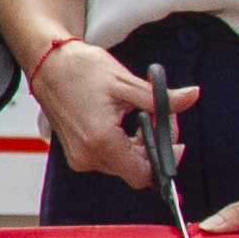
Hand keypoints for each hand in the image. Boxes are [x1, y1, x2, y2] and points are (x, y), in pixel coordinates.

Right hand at [31, 41, 186, 188]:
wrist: (47, 64)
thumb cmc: (79, 70)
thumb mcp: (126, 82)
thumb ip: (160, 98)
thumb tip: (191, 97)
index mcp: (101, 141)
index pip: (143, 174)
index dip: (164, 159)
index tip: (173, 141)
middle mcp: (87, 155)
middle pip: (135, 170)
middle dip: (153, 147)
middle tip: (156, 118)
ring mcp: (79, 157)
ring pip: (123, 165)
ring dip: (138, 146)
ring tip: (138, 116)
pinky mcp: (76, 153)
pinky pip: (108, 159)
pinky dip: (122, 145)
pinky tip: (122, 122)